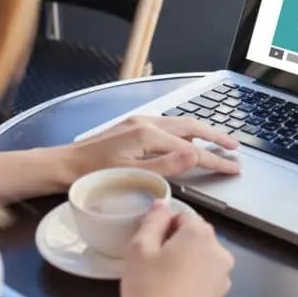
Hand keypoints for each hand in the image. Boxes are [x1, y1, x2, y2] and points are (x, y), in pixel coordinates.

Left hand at [66, 116, 240, 182]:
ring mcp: (139, 121)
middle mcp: (146, 122)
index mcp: (148, 134)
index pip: (191, 148)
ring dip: (201, 132)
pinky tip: (187, 141)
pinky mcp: (133, 126)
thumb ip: (166, 165)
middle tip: (234, 148)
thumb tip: (196, 153)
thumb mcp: (132, 174)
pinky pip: (168, 126)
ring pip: (180, 124)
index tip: (233, 167)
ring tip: (218, 142)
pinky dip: (185, 132)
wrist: (63, 165)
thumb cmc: (93, 175)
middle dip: (215, 136)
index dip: (215, 159)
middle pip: (191, 126)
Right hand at [121, 200, 234, 296]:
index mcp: (200, 233)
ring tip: (165, 281)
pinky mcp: (222, 295)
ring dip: (187, 261)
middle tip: (155, 263)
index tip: (151, 246)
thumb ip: (153, 221)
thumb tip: (162, 204)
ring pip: (202, 256)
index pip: (183, 215)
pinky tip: (176, 294)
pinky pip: (206, 276)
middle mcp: (219, 249)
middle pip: (195, 235)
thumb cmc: (149, 288)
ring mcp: (224, 274)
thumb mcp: (140, 249)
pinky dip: (194, 279)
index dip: (164, 227)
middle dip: (177, 243)